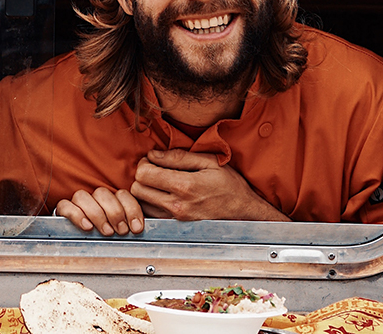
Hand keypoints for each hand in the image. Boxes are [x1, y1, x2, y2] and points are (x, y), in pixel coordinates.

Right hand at [54, 187, 145, 235]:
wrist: (79, 243)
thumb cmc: (105, 236)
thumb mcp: (121, 231)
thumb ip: (130, 226)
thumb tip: (139, 228)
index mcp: (111, 200)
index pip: (122, 195)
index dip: (131, 210)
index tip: (136, 228)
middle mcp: (94, 198)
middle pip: (103, 194)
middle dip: (114, 213)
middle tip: (120, 230)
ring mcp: (78, 203)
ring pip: (83, 196)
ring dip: (97, 214)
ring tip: (106, 231)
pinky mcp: (63, 210)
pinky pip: (65, 206)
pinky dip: (77, 215)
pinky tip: (87, 227)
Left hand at [131, 149, 290, 221]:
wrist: (245, 213)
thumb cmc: (230, 186)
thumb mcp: (210, 162)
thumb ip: (179, 157)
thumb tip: (153, 154)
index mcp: (184, 186)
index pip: (143, 174)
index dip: (144, 163)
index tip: (152, 160)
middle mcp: (177, 205)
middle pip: (137, 189)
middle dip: (141, 176)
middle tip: (153, 170)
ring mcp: (175, 219)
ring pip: (141, 204)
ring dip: (144, 191)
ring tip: (158, 183)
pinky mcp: (176, 226)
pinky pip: (151, 215)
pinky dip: (151, 204)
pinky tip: (163, 196)